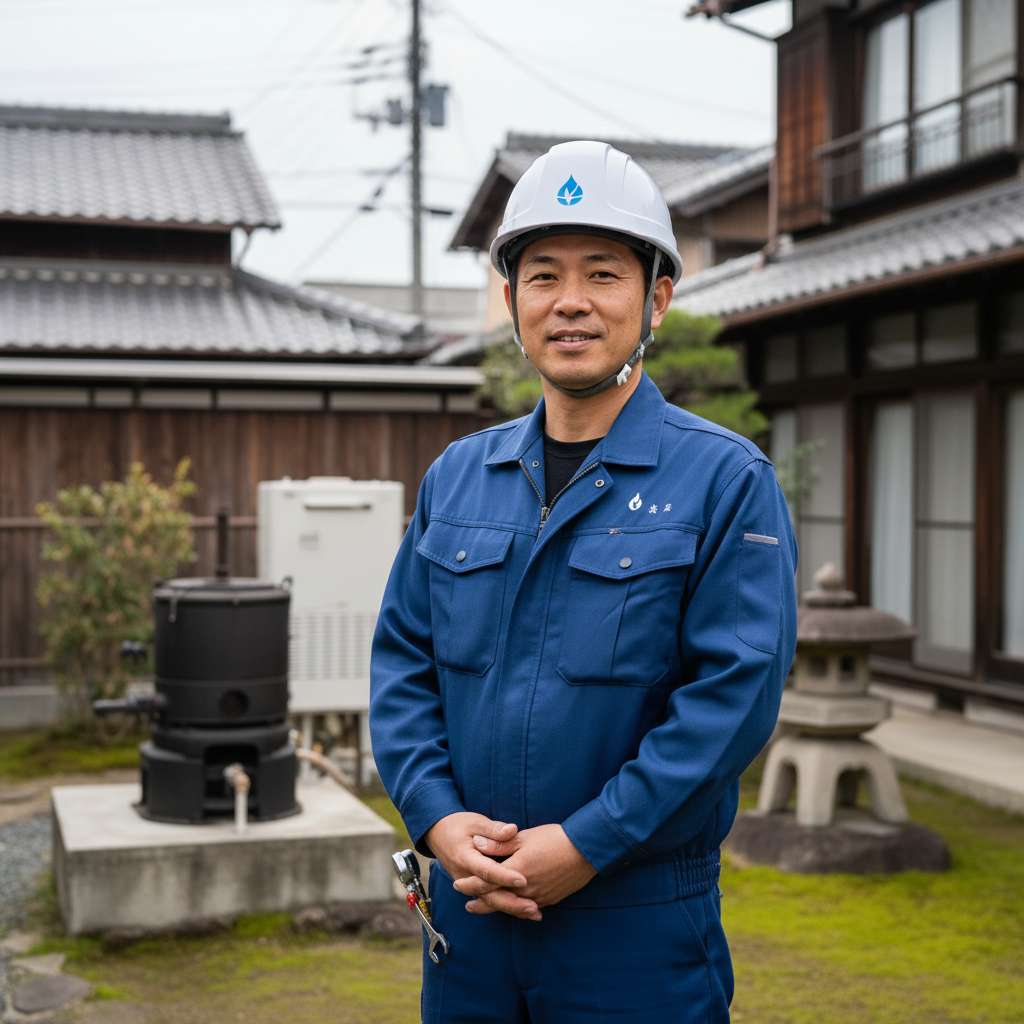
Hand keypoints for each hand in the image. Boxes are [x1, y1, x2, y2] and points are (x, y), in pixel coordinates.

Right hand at [423, 812, 529, 903]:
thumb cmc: (458, 825)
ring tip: (534, 913)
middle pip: (488, 894)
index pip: (486, 870)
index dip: (504, 876)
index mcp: (465, 857)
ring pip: (489, 901)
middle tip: (534, 906)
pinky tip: (524, 911)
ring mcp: (467, 885)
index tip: (523, 880)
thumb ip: (494, 829)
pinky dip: (506, 906)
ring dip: (511, 908)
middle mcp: (464, 876)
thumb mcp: (475, 822)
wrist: (438, 834)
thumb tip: (513, 830)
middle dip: (511, 902)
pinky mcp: (472, 888)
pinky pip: (489, 900)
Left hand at [453, 823, 596, 920]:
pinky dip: (516, 909)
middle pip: (496, 900)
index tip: (458, 884)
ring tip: (485, 908)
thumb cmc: (555, 839)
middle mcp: (525, 889)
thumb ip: (499, 843)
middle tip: (468, 905)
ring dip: (497, 907)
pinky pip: (527, 908)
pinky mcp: (549, 900)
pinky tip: (513, 907)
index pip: (486, 882)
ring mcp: (538, 897)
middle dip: (480, 902)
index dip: (470, 884)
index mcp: (516, 871)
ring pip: (512, 907)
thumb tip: (476, 842)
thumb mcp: (524, 837)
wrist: (586, 850)